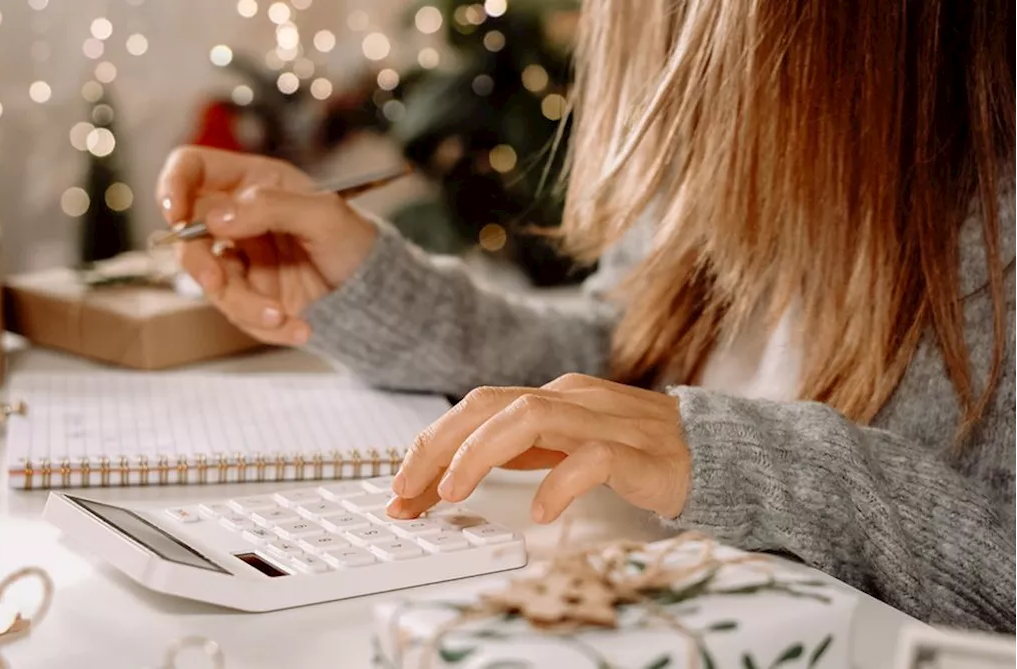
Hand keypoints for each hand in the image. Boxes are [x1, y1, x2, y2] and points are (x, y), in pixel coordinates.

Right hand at [156, 147, 378, 346]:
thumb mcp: (325, 215)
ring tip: (282, 316)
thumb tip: (216, 218)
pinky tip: (301, 327)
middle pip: (188, 234)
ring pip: (211, 283)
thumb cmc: (355, 241)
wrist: (376, 293)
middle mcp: (238, 219)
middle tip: (216, 281)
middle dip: (198, 262)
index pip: (193, 169)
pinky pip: (238, 314)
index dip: (174, 185)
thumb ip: (271, 208)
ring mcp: (241, 260)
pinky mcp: (250, 297)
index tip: (175, 212)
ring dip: (243, 304)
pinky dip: (266, 326)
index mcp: (252, 183)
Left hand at [386, 373, 691, 522]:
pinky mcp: (639, 452)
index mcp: (550, 397)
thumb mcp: (565, 447)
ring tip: (453, 493)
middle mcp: (571, 399)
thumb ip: (518, 452)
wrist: (718, 454)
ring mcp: (605, 421)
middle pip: (488, 405)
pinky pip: (593, 458)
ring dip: (481, 454)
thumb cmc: (637, 452)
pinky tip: (540, 512)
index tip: (400, 489)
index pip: (474, 410)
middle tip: (407, 493)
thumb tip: (449, 476)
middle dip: (437, 447)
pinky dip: (559, 483)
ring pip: (530, 418)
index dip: (430, 445)